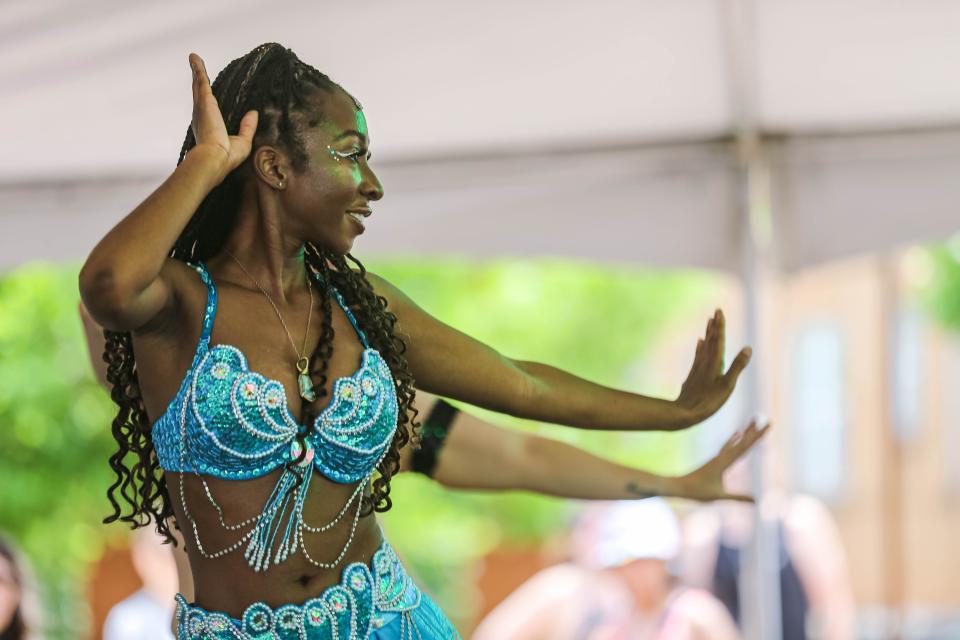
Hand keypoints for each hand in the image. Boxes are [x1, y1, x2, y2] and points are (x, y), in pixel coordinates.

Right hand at [187, 53, 257, 181]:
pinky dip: (198, 68)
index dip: (207, 101)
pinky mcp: (205, 101)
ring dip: (196, 71)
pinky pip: (201, 80)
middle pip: (199, 94)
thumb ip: (247, 127)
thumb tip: (254, 113)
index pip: (208, 110)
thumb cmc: (226, 157)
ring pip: (198, 85)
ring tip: (194, 59)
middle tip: (196, 69)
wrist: (215, 159)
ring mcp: (201, 108)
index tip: (207, 95)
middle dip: (197, 81)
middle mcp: (201, 116)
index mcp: (209, 127)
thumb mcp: (243, 142)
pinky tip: (195, 58)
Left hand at [675, 309, 750, 424]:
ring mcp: (698, 367)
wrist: (685, 412)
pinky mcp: (694, 374)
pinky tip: (699, 342)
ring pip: (704, 346)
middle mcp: (705, 361)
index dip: (720, 325)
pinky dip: (700, 346)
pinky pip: (698, 355)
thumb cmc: (709, 401)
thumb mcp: (728, 385)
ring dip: (708, 333)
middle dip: (714, 326)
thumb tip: (748, 348)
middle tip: (716, 312)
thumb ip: (737, 366)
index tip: (719, 311)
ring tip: (709, 322)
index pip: (718, 339)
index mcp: (715, 362)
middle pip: (711, 340)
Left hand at [675, 419, 771, 501]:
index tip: (766, 426)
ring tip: (752, 421)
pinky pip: (727, 446)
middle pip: (741, 441)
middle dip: (754, 431)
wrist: (678, 485)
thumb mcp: (719, 496)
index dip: (756, 436)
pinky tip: (737, 434)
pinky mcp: (715, 460)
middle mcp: (721, 456)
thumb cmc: (697, 492)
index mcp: (724, 462)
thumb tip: (755, 501)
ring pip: (735, 441)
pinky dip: (734, 439)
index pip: (744, 447)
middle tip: (765, 420)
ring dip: (745, 432)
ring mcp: (718, 457)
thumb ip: (738, 498)